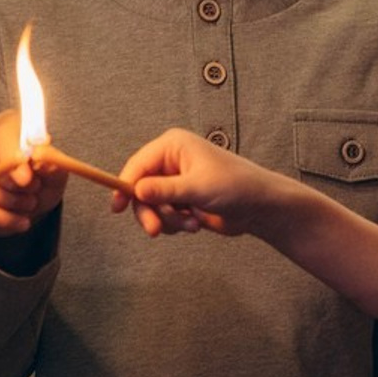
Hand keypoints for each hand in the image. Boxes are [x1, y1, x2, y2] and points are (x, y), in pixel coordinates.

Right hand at [0, 108, 66, 236]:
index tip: (25, 180)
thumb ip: (51, 163)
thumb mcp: (55, 171)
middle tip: (31, 195)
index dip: (12, 158)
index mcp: (7, 122)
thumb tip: (43, 159)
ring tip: (28, 205)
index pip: (1, 136)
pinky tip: (18, 220)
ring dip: (5, 203)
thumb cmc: (42, 177)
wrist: (32, 199)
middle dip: (8, 185)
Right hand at [114, 127, 281, 237]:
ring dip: (167, 219)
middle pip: (141, 189)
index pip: (138, 165)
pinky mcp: (181, 200)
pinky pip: (163, 215)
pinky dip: (175, 223)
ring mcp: (175, 181)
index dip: (124, 185)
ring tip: (191, 224)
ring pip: (151, 205)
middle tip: (156, 230)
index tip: (117, 208)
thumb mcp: (198, 188)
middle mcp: (170, 161)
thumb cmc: (236, 187)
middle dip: (150, 211)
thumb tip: (136, 191)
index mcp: (172, 146)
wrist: (260, 208)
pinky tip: (195, 223)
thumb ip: (166, 191)